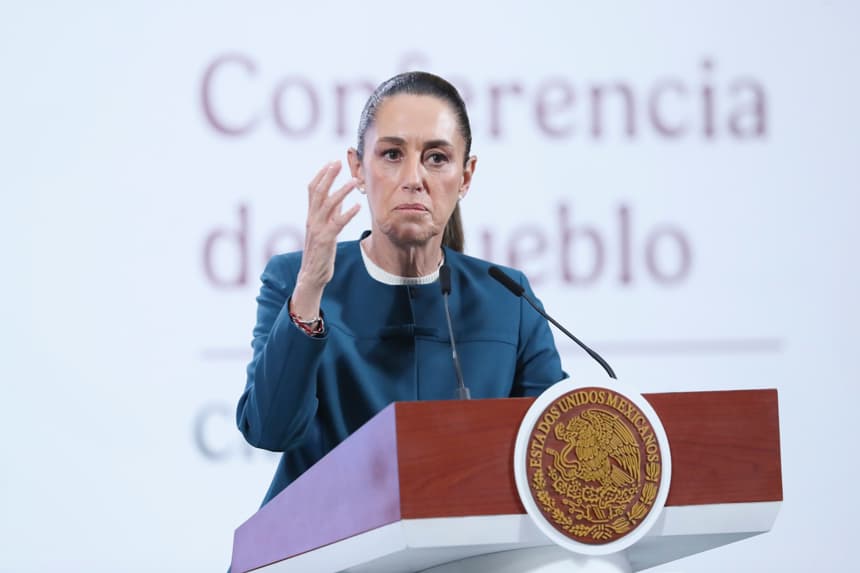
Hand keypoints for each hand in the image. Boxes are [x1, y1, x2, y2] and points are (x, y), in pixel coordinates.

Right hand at [291, 161, 360, 317]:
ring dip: (341, 191)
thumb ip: (330, 215)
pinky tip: (358, 206)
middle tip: (338, 162)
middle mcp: (312, 220)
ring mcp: (317, 229)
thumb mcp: (324, 230)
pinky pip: (337, 223)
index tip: (332, 162)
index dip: (322, 175)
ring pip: (327, 205)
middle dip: (328, 176)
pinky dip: (347, 213)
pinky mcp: (325, 240)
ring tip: (353, 181)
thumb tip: (339, 199)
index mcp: (311, 216)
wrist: (311, 275)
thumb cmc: (319, 252)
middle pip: (317, 192)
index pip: (312, 190)